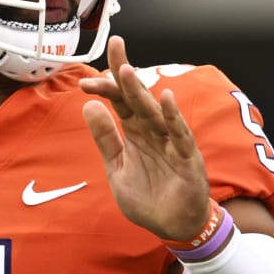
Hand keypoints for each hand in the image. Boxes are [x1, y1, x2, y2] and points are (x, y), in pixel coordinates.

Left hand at [80, 37, 211, 240]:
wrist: (172, 227)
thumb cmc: (148, 197)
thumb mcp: (116, 168)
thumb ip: (105, 138)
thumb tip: (89, 105)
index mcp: (136, 132)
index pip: (121, 101)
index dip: (107, 86)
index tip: (86, 78)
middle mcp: (154, 131)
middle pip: (138, 97)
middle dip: (126, 73)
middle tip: (115, 46)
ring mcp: (171, 143)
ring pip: (154, 112)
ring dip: (142, 92)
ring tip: (127, 72)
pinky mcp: (187, 158)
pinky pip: (180, 135)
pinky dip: (172, 118)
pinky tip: (165, 99)